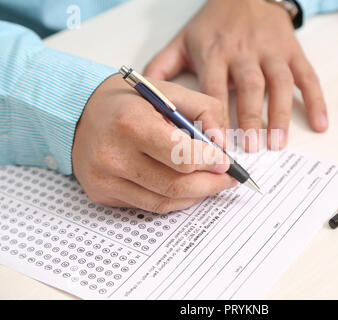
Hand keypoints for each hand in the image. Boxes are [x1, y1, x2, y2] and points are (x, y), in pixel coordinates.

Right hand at [72, 74, 235, 213]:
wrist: (78, 113)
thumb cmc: (126, 101)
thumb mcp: (168, 91)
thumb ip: (204, 110)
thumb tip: (223, 145)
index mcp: (131, 123)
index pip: (182, 156)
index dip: (210, 163)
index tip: (225, 162)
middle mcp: (113, 155)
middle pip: (176, 184)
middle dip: (210, 184)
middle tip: (227, 179)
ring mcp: (105, 179)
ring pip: (165, 201)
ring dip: (196, 196)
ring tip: (210, 183)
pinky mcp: (102, 194)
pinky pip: (148, 205)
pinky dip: (174, 200)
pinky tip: (186, 188)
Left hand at [144, 0, 327, 150]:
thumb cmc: (214, 24)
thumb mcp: (183, 40)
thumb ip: (163, 67)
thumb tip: (144, 95)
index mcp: (215, 52)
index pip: (214, 89)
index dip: (217, 117)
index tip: (218, 144)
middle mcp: (244, 52)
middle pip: (250, 87)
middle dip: (251, 119)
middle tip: (253, 149)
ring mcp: (271, 51)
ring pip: (279, 83)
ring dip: (281, 115)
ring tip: (279, 144)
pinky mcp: (292, 50)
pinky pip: (307, 76)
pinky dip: (316, 100)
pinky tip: (320, 124)